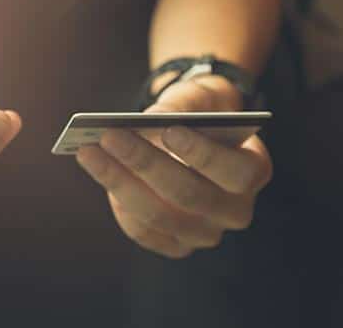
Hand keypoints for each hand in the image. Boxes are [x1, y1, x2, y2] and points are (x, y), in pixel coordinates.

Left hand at [75, 75, 271, 258]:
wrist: (192, 134)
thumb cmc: (197, 112)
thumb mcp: (196, 97)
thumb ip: (178, 105)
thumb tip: (145, 120)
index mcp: (254, 171)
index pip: (236, 172)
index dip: (203, 154)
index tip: (169, 130)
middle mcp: (236, 210)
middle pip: (190, 195)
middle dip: (144, 163)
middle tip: (109, 135)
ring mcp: (206, 233)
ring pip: (159, 216)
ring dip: (118, 181)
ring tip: (88, 151)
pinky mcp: (175, 245)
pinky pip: (142, 231)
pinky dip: (118, 202)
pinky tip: (97, 170)